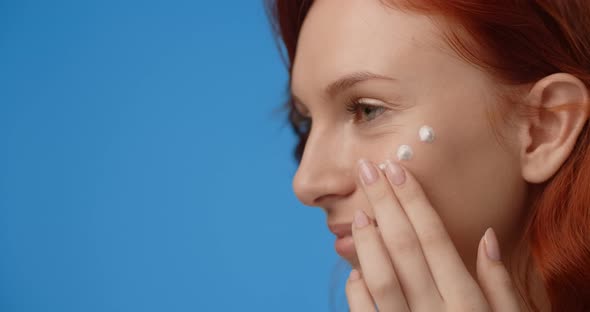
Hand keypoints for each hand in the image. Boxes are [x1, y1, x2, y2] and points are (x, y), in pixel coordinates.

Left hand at [345, 159, 520, 311]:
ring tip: (358, 214)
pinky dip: (357, 288)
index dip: (413, 200)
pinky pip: (363, 311)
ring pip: (381, 277)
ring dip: (367, 241)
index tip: (396, 168)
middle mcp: (435, 310)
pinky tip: (355, 270)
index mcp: (466, 300)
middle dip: (384, 202)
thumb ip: (500, 285)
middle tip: (367, 169)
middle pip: (404, 246)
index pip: (434, 237)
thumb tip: (488, 236)